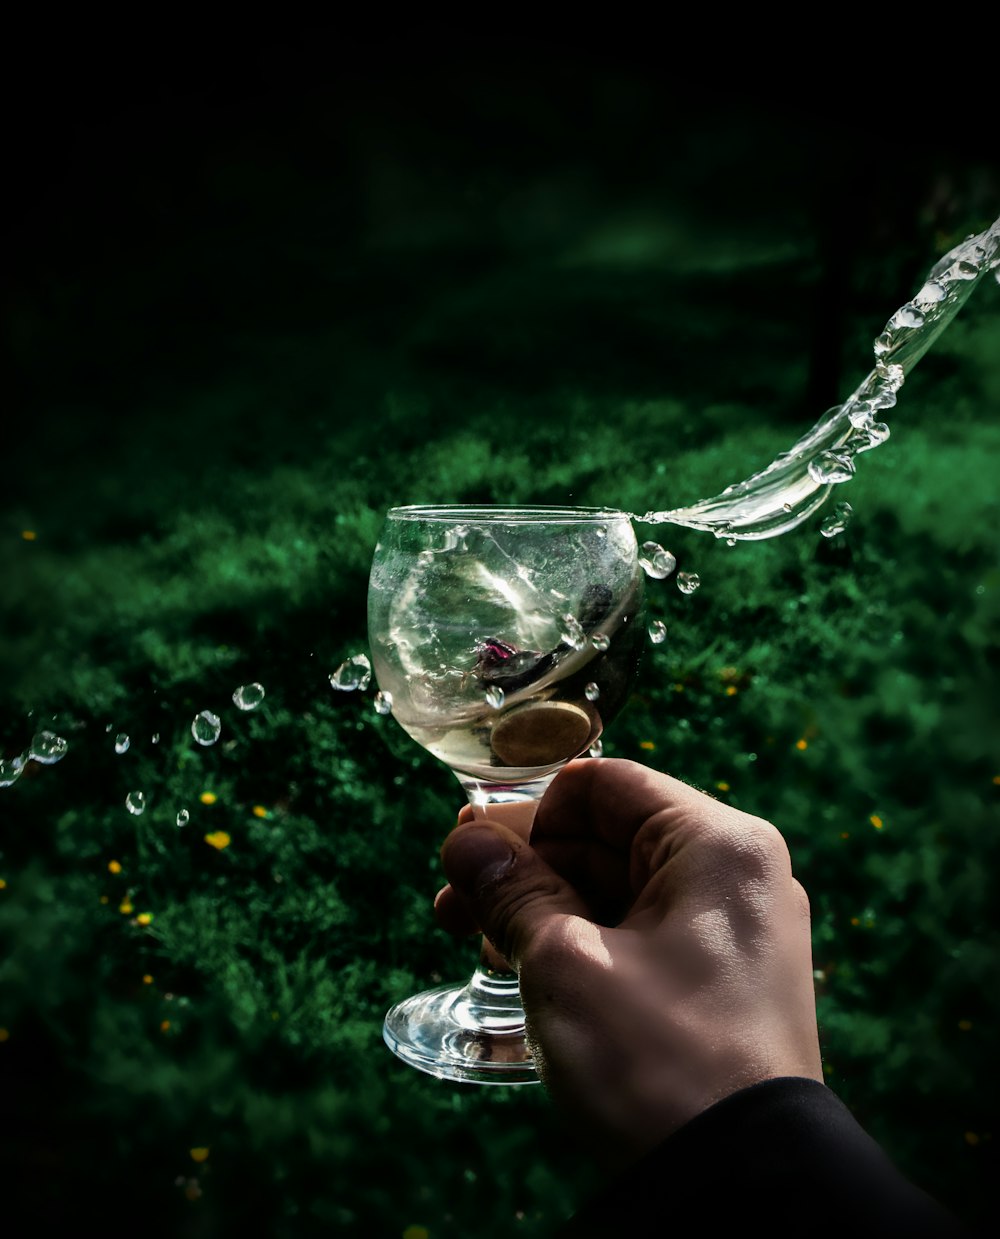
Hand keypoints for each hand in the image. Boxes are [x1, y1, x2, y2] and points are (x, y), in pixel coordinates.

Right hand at [434, 758, 823, 1168]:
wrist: (739, 1186)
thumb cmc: (657, 1059)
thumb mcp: (566, 964)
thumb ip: (512, 890)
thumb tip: (465, 839)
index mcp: (717, 844)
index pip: (606, 785)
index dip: (530, 813)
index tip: (474, 853)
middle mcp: (735, 874)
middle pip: (609, 837)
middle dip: (526, 866)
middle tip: (453, 899)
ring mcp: (733, 929)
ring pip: (618, 889)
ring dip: (543, 905)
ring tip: (473, 937)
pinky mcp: (722, 978)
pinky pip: (640, 933)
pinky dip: (581, 940)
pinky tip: (521, 963)